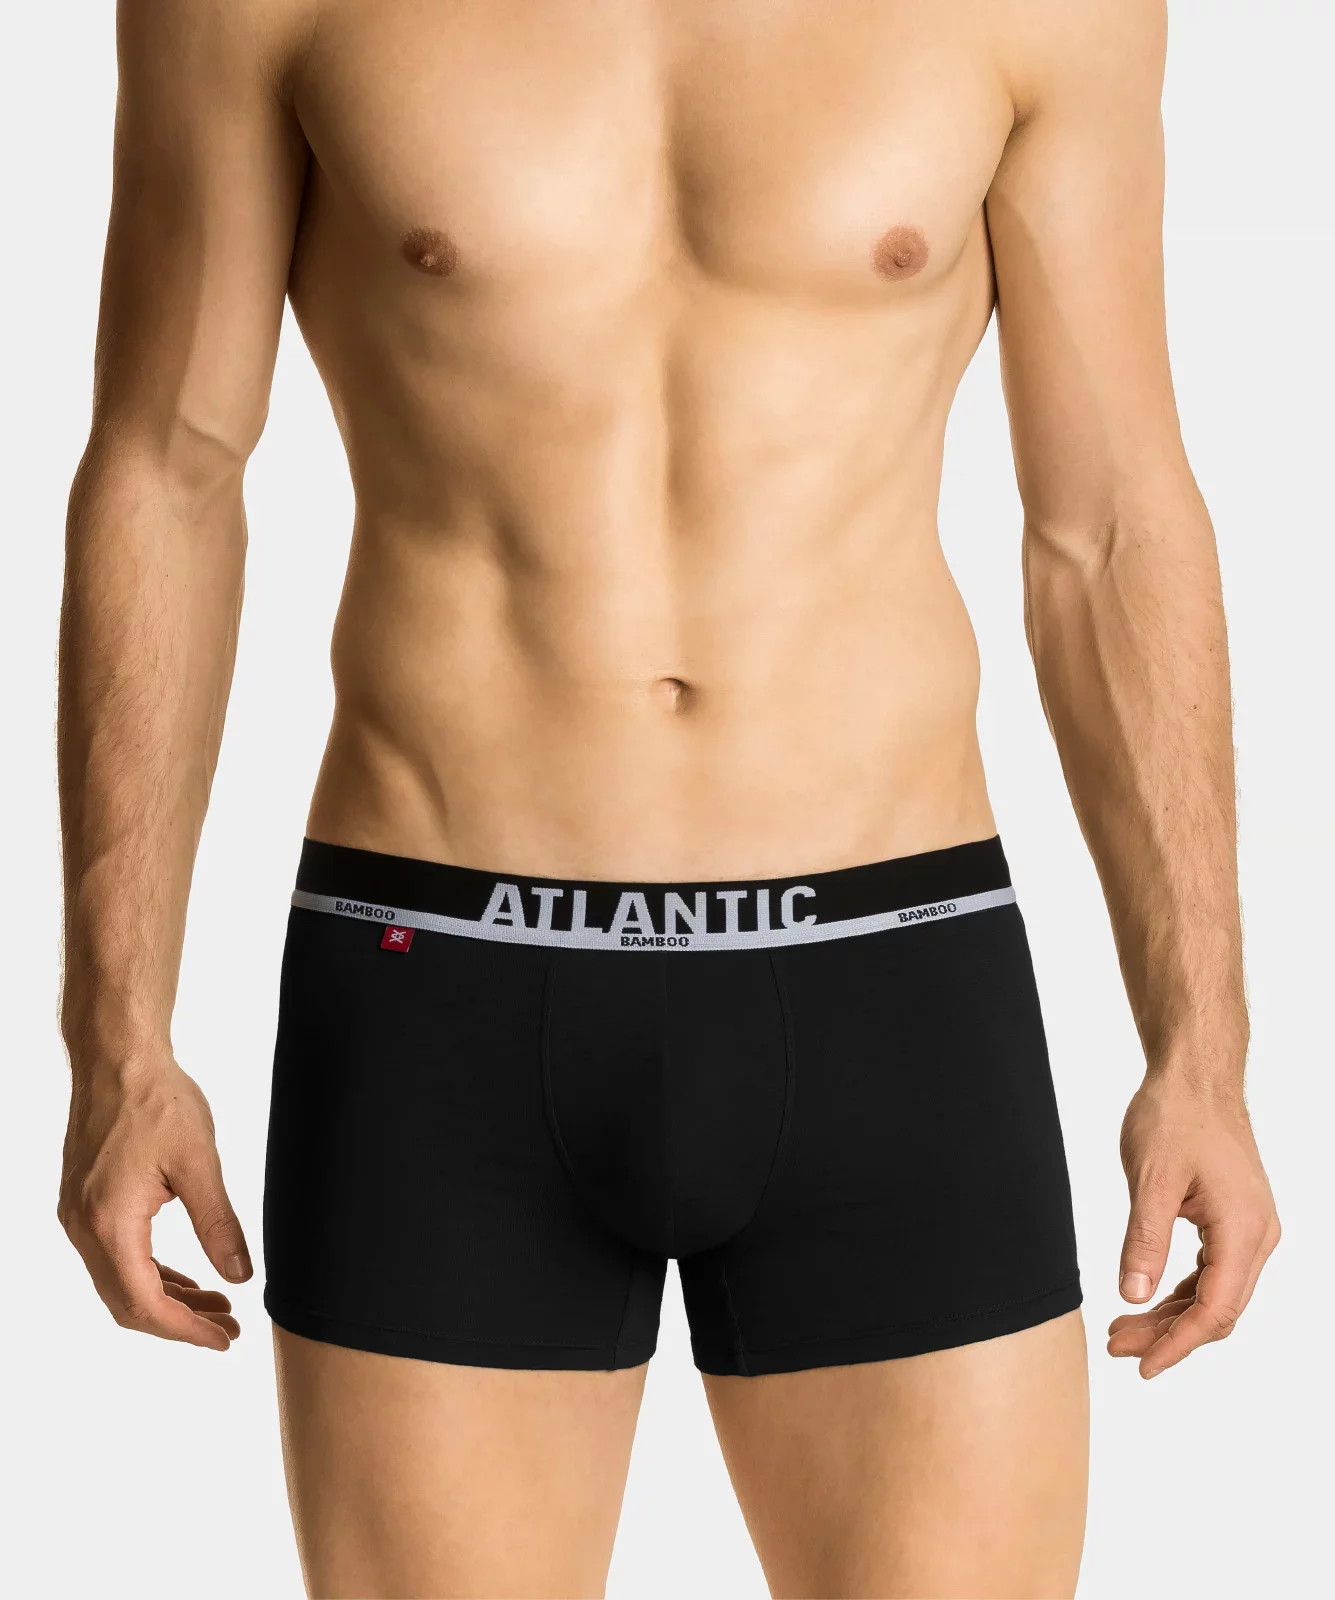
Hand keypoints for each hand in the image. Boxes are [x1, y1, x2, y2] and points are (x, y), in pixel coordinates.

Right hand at [58, 1057, 251, 1349]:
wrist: (117, 1059)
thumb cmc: (157, 1101)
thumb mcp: (199, 1163)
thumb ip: (219, 1224)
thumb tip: (240, 1278)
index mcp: (109, 1223)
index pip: (144, 1302)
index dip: (185, 1330)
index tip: (224, 1339)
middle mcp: (83, 1228)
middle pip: (127, 1302)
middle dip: (178, 1322)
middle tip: (227, 1327)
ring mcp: (78, 1216)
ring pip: (120, 1281)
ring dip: (166, 1299)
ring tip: (216, 1305)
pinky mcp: (85, 1203)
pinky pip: (115, 1256)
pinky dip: (149, 1273)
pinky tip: (184, 1277)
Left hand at [1109, 1077, 1278, 1376]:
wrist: (1195, 1076)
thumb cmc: (1175, 1116)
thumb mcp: (1151, 1179)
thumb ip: (1144, 1240)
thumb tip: (1134, 1296)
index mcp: (1243, 1229)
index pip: (1215, 1310)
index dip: (1178, 1344)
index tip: (1143, 1366)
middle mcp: (1256, 1235)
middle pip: (1217, 1309)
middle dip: (1168, 1334)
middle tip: (1118, 1345)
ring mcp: (1249, 1228)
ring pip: (1214, 1293)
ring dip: (1171, 1315)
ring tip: (1123, 1330)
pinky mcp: (1233, 1220)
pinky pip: (1212, 1272)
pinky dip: (1180, 1291)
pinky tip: (1147, 1301)